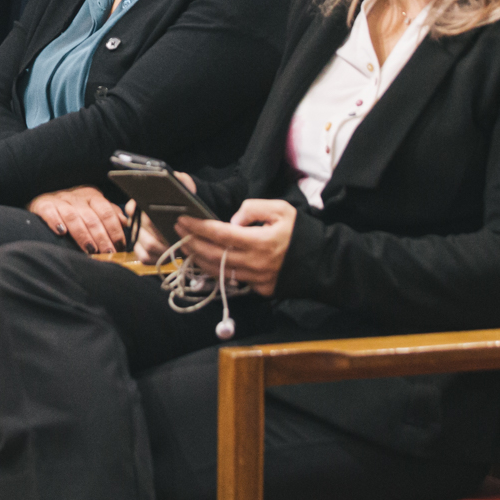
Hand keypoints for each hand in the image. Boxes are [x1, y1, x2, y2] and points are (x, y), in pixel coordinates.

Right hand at [29, 186, 128, 253]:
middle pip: (92, 217)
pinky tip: (61, 232)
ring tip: (91, 250)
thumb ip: (109, 214)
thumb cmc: (73, 208)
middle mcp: (76, 197)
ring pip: (73, 216)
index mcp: (92, 196)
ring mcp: (59, 200)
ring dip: (83, 235)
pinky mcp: (43, 205)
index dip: (114, 230)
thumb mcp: (92, 208)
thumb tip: (125, 223)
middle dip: (102, 237)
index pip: (106, 211)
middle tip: (108, 253)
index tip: (119, 246)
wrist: (43, 199)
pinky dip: (56, 221)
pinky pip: (50, 212)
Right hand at [130, 170, 195, 263]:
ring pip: (145, 245)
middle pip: (143, 229)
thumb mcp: (184, 188)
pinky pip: (144, 258)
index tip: (163, 218)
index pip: (133, 208)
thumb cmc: (182, 202)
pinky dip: (158, 258)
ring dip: (163, 248)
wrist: (185, 218)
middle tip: (177, 236)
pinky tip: (170, 254)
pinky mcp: (140, 251)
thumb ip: (181, 181)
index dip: (146, 215)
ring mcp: (136, 236)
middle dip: (161, 234)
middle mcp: (134, 220)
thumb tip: (177, 178)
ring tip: (177, 246)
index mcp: (139, 202)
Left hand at [175, 198, 296, 295]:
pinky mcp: (260, 290)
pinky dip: (215, 270)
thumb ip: (253, 209)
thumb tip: (232, 220)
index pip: (221, 234)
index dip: (198, 227)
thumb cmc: (301, 232)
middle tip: (177, 230)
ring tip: (185, 245)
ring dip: (198, 258)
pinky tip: (205, 260)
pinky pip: (231, 280)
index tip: (182, 219)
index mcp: (261, 241)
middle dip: (191, 242)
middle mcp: (256, 263)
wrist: (323, 262)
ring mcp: (257, 280)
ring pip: (219, 271)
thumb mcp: (281, 210)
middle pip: (214, 255)